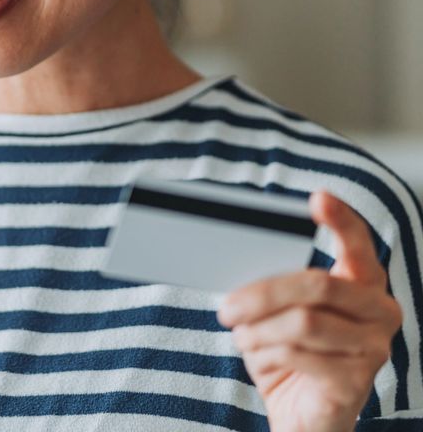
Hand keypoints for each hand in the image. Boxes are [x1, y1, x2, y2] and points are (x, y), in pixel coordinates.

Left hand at [217, 191, 402, 431]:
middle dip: (263, 293)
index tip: (318, 198)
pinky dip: (267, 354)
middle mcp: (379, 310)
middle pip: (317, 284)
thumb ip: (276, 282)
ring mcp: (374, 347)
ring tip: (242, 335)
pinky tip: (260, 358)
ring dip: (259, 330)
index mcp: (363, 282)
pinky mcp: (357, 381)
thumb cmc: (288, 350)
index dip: (341, 219)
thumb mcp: (280, 309)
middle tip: (227, 305)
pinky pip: (298, 355)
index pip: (358, 243)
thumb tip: (238, 257)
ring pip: (303, 322)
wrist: (300, 413)